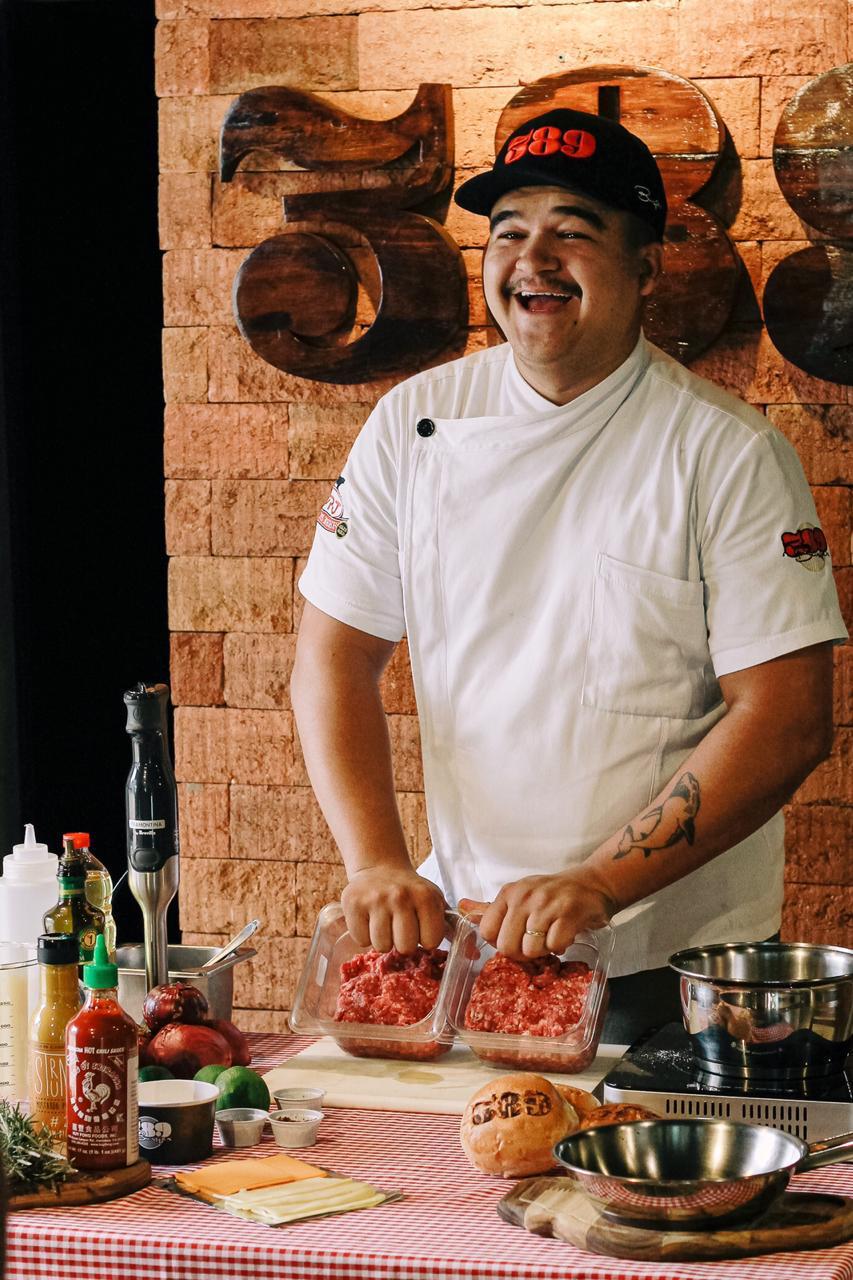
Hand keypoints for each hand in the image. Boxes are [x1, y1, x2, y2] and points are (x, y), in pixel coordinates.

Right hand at [341, 866, 447, 954]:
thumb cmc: (411, 891)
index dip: (425, 938)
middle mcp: (400, 896)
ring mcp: (375, 899)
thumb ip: (451, 927)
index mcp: (426, 896)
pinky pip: (360, 940)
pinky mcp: (352, 903)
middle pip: (405, 947)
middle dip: (403, 942)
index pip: (430, 941)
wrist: (379, 868)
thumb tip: (472, 955)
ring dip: (383, 940)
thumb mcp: (434, 902)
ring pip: (381, 946)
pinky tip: (369, 920)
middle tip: (400, 927)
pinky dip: (364, 935)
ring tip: (384, 923)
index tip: (419, 927)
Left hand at [467, 868, 614, 959]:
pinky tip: (564, 934)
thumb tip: (460, 908)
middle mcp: (524, 896)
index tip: (515, 938)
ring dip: (543, 950)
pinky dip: (560, 946)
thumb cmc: (552, 894)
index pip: (487, 931)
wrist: (593, 883)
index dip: (500, 942)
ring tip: (551, 936)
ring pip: (530, 949)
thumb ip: (490, 908)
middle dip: (522, 952)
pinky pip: (554, 946)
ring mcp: (546, 904)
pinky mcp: (568, 913)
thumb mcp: (519, 896)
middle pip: (507, 946)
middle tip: (536, 941)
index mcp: (508, 893)